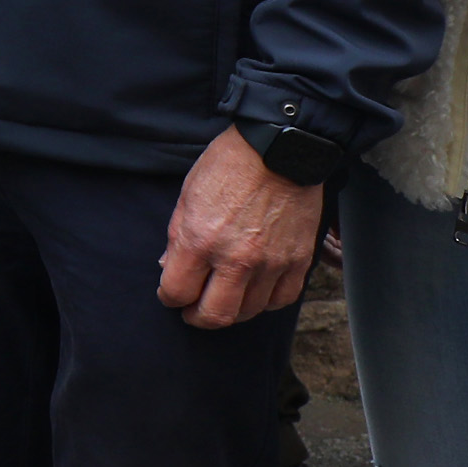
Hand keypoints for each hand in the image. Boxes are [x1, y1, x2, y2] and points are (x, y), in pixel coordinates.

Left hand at [158, 128, 325, 327]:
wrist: (280, 148)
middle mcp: (235, 258)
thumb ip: (178, 237)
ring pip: (249, 312)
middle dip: (197, 318)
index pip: (177, 293)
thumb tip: (169, 266)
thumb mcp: (187, 196)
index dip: (169, 298)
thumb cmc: (229, 166)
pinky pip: (282, 299)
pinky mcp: (298, 261)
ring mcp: (270, 263)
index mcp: (200, 240)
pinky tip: (256, 291)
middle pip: (214, 316)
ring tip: (225, 299)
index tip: (171, 294)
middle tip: (193, 312)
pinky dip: (267, 301)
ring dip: (233, 310)